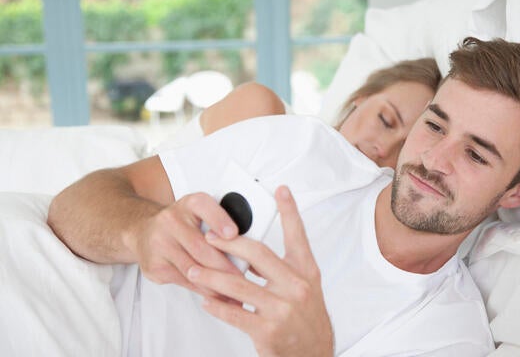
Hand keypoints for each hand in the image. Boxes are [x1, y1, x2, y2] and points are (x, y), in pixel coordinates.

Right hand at [127, 192, 242, 292]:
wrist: (144, 231)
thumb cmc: (183, 223)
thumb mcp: (202, 214)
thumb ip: (221, 225)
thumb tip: (249, 247)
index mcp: (190, 203)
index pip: (204, 207)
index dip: (219, 220)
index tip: (233, 233)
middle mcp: (171, 220)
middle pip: (200, 246)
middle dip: (224, 265)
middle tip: (243, 278)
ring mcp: (160, 244)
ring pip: (193, 268)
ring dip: (216, 283)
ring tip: (235, 293)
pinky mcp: (155, 266)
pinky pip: (185, 281)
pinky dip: (204, 291)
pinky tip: (218, 296)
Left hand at [187, 186, 333, 356]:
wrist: (314, 355)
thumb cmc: (307, 320)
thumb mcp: (307, 289)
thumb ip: (285, 269)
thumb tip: (252, 253)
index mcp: (307, 273)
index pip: (298, 236)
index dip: (290, 211)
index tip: (280, 190)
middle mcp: (296, 287)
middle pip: (258, 254)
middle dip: (229, 243)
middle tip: (209, 237)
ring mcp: (282, 309)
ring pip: (238, 285)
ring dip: (212, 277)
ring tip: (194, 272)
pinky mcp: (268, 331)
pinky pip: (235, 314)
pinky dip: (217, 306)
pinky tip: (206, 301)